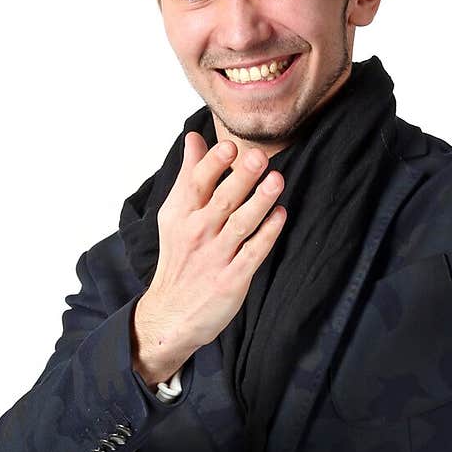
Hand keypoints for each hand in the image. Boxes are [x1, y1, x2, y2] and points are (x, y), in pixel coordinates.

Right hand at [132, 134, 286, 383]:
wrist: (171, 313)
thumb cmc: (179, 257)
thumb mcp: (174, 215)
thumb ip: (188, 176)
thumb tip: (194, 138)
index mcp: (181, 215)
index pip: (197, 183)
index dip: (214, 164)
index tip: (231, 146)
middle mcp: (197, 233)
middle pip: (222, 200)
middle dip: (241, 178)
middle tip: (259, 157)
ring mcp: (215, 257)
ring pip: (241, 224)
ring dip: (260, 202)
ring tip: (277, 181)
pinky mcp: (231, 279)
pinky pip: (253, 253)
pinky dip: (267, 234)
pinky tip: (281, 216)